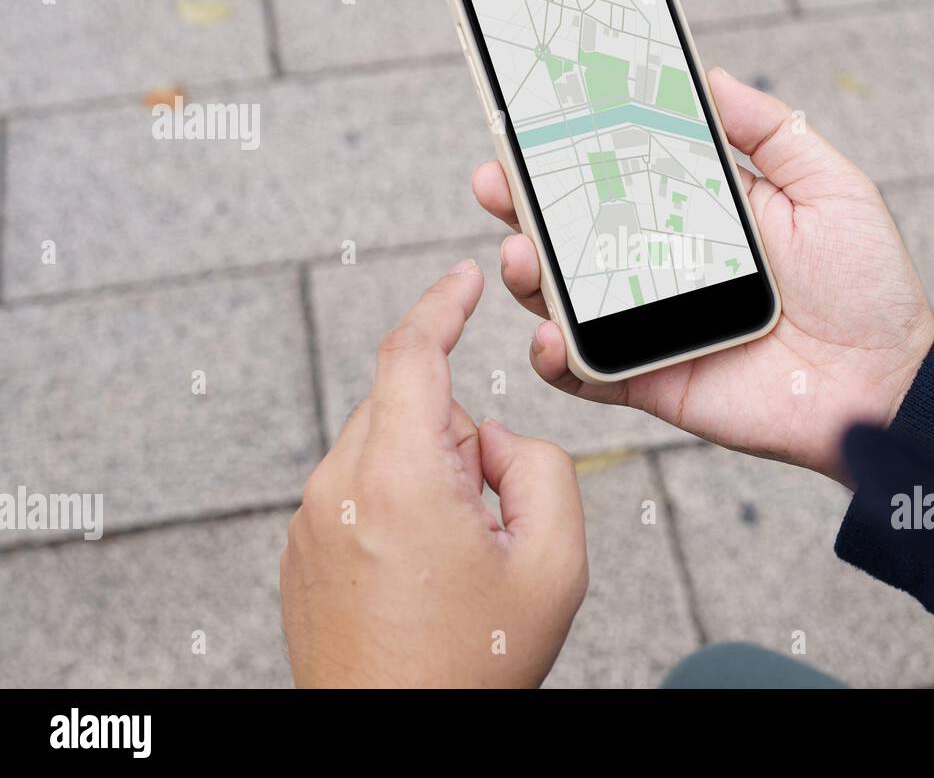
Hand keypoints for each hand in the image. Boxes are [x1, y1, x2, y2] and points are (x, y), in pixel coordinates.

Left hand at [280, 259, 587, 687]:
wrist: (394, 738)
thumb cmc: (471, 667)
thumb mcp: (553, 562)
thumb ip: (538, 466)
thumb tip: (492, 442)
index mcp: (398, 476)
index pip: (411, 353)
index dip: (442, 304)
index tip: (463, 278)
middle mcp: (339, 487)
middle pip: (408, 407)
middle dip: (457, 438)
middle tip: (489, 518)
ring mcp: (312, 520)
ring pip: (384, 448)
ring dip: (428, 475)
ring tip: (453, 561)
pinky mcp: (303, 549)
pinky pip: (358, 490)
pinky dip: (397, 505)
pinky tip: (420, 576)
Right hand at [472, 68, 933, 484]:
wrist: (887, 383)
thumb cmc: (869, 285)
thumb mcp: (829, 187)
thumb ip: (770, 130)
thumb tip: (710, 74)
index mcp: (701, 214)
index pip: (621, 171)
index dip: (574, 147)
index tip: (533, 115)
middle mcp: (665, 265)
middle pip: (576, 231)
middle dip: (525, 203)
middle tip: (495, 177)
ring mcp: (653, 325)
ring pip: (566, 298)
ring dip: (529, 274)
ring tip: (521, 252)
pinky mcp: (652, 381)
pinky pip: (587, 372)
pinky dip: (555, 357)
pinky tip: (550, 333)